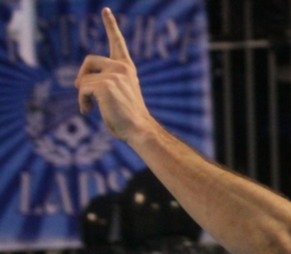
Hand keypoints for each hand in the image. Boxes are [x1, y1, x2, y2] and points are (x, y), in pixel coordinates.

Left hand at [74, 8, 154, 141]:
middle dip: (82, 77)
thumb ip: (105, 81)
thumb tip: (77, 82)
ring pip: (84, 79)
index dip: (110, 25)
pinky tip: (89, 110)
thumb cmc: (128, 117)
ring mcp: (114, 75)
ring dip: (83, 95)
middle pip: (89, 61)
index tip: (105, 10)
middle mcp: (122, 68)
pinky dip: (82, 101)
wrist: (139, 130)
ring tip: (90, 108)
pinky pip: (82, 89)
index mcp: (127, 68)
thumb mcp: (118, 94)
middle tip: (83, 93)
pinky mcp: (105, 85)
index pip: (118, 42)